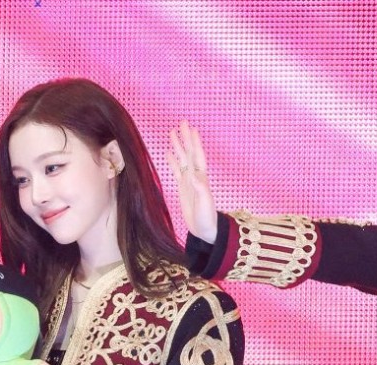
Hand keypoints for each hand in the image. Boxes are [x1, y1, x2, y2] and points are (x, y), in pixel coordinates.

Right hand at [167, 120, 217, 243]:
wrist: (205, 230)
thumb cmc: (207, 219)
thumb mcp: (205, 204)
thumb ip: (200, 189)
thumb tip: (195, 175)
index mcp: (201, 178)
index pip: (197, 156)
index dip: (195, 143)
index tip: (191, 129)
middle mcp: (195, 177)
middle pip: (189, 153)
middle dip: (186, 138)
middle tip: (182, 123)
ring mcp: (188, 181)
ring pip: (182, 159)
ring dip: (178, 146)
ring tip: (172, 133)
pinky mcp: (183, 188)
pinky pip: (177, 171)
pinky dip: (173, 161)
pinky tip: (169, 153)